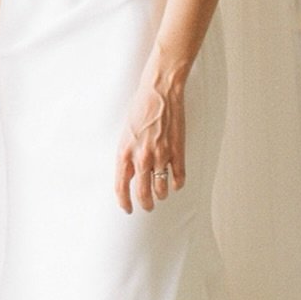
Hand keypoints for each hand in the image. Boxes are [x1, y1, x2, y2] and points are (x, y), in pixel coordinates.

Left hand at [115, 62, 185, 214]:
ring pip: (161, 189)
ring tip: (161, 195)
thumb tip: (130, 174)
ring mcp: (161, 155)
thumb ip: (128, 154)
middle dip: (145, 204)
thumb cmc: (141, 107)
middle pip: (143, 193)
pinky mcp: (178, 151)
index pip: (121, 187)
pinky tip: (175, 184)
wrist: (160, 91)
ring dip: (161, 195)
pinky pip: (179, 177)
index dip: (124, 202)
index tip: (128, 208)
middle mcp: (142, 157)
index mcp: (125, 152)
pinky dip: (177, 185)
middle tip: (148, 206)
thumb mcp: (126, 133)